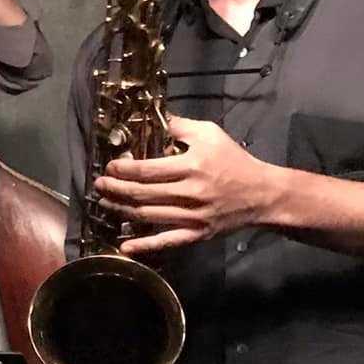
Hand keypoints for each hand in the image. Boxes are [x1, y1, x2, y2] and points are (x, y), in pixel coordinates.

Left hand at [94, 115, 283, 254]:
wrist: (264, 194)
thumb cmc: (234, 161)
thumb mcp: (210, 134)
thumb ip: (180, 127)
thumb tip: (153, 118)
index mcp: (192, 167)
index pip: (148, 170)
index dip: (123, 170)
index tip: (109, 167)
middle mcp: (191, 193)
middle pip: (143, 194)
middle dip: (115, 189)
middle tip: (99, 184)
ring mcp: (194, 217)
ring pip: (149, 217)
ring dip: (122, 210)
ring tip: (105, 203)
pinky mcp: (198, 234)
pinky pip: (167, 242)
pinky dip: (145, 245)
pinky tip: (125, 245)